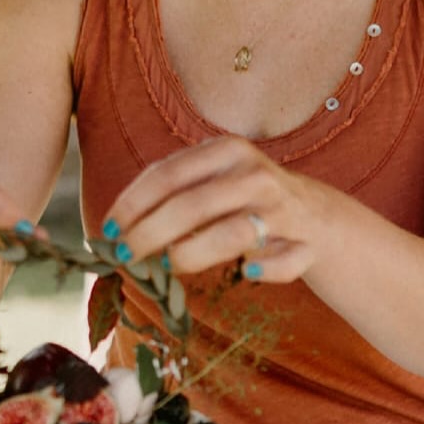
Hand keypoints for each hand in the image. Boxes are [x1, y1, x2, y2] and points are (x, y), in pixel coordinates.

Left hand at [101, 136, 316, 281]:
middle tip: (124, 258)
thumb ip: (172, 192)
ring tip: (167, 265)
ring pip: (231, 235)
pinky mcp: (306, 242)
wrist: (316, 214)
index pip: (168, 174)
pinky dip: (261, 271)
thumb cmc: (245, 199)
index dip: (132, 204)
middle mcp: (255, 175)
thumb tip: (116, 228)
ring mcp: (283, 208)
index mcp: (227, 150)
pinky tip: (246, 272)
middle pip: (192, 206)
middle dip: (149, 234)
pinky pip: (280, 263)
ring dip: (192, 254)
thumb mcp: (211, 180)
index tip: (107, 231)